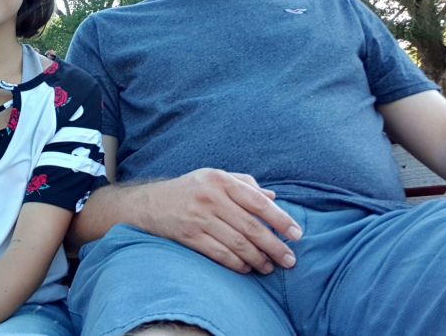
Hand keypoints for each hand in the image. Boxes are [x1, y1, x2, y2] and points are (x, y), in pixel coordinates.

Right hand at [140, 168, 302, 273]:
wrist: (149, 203)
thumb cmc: (189, 189)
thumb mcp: (215, 177)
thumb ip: (244, 184)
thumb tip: (273, 196)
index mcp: (221, 180)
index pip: (258, 202)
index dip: (280, 219)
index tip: (297, 234)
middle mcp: (211, 198)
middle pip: (251, 227)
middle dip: (274, 246)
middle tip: (289, 260)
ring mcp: (199, 218)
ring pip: (238, 244)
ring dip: (258, 259)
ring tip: (270, 267)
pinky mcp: (189, 236)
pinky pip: (220, 254)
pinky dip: (237, 264)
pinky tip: (247, 268)